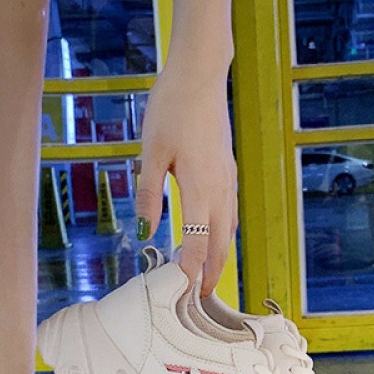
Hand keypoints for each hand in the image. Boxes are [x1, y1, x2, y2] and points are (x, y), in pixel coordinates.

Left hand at [135, 70, 236, 296]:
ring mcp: (228, 181)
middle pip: (219, 244)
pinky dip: (223, 235)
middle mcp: (220, 190)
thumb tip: (144, 231)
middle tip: (201, 298)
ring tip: (209, 277)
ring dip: (219, 257)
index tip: (182, 292)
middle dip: (211, 273)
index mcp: (200, 188)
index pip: (197, 242)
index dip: (191, 270)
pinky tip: (215, 239)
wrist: (201, 75)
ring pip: (227, 231)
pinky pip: (229, 213)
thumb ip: (148, 195)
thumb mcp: (151, 152)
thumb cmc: (172, 108)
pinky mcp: (228, 171)